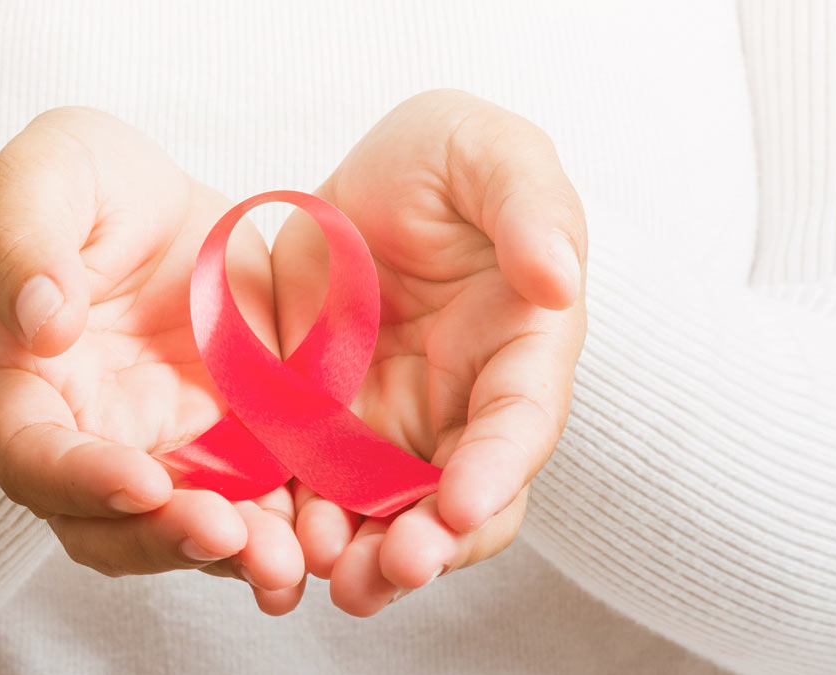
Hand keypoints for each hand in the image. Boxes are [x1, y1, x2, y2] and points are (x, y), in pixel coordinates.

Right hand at [0, 108, 304, 613]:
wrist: (145, 205)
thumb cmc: (73, 184)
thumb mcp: (44, 174)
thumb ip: (22, 240)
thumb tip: (39, 325)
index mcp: (10, 378)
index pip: (28, 452)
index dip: (79, 479)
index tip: (142, 481)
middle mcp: (76, 433)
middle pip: (102, 520)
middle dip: (163, 538)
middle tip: (231, 536)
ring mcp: (149, 446)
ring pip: (175, 525)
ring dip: (227, 552)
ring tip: (285, 561)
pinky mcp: (216, 442)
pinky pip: (244, 499)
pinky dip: (276, 525)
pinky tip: (318, 534)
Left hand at [271, 89, 586, 614]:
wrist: (360, 180)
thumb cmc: (442, 159)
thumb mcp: (487, 151)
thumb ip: (530, 205)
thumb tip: (559, 280)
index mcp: (518, 348)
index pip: (518, 422)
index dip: (497, 468)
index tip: (463, 505)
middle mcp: (460, 405)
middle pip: (458, 498)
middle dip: (432, 545)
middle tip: (394, 571)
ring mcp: (390, 423)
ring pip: (386, 514)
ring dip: (365, 556)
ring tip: (331, 575)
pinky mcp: (322, 426)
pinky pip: (313, 490)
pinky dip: (299, 525)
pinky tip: (276, 545)